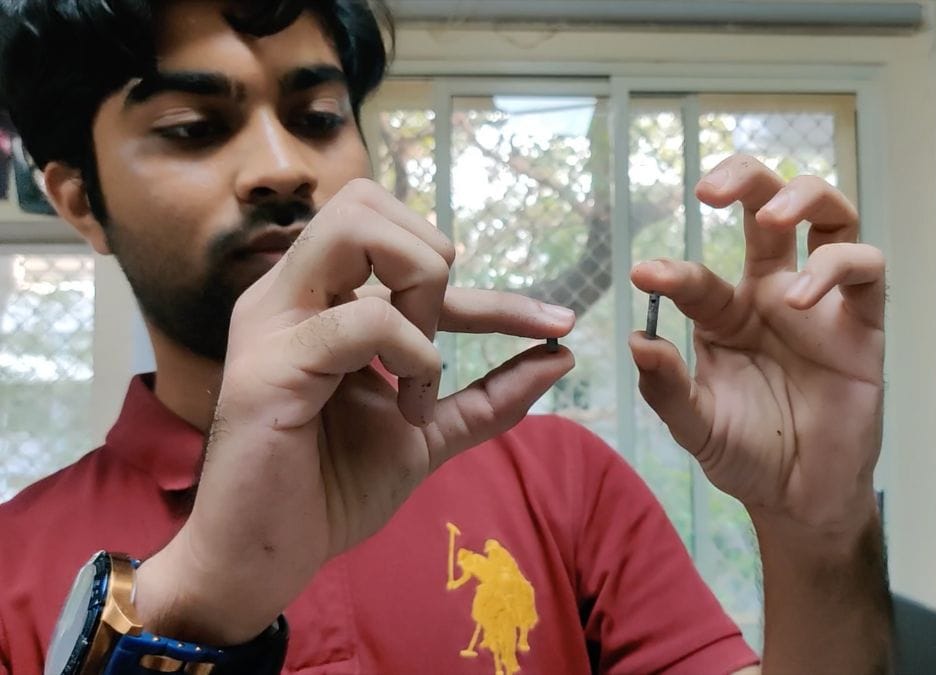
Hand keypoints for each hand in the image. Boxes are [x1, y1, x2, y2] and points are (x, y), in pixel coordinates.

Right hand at [137, 179, 575, 642]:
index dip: (493, 288)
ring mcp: (273, 321)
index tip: (558, 323)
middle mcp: (291, 294)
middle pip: (366, 201)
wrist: (265, 558)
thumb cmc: (332, 490)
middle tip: (446, 334)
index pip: (408, 251)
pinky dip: (413, 353)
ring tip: (425, 364)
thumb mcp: (429, 432)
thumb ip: (489, 395)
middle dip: (433, 258)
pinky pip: (363, 319)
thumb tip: (560, 355)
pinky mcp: (267, 364)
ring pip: (356, 227)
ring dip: (419, 286)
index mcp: (322, 301)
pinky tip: (411, 405)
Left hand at [630, 155, 883, 538]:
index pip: (698, 276)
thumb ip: (667, 389)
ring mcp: (821, 303)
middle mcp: (773, 294)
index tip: (644, 277)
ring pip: (830, 214)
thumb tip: (637, 340)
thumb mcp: (695, 428)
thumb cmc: (746, 456)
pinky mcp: (863, 322)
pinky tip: (799, 298)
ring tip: (773, 217)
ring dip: (802, 196)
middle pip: (767, 205)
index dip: (671, 272)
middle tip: (709, 188)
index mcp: (726, 314)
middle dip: (743, 176)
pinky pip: (864, 267)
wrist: (801, 497)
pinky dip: (834, 266)